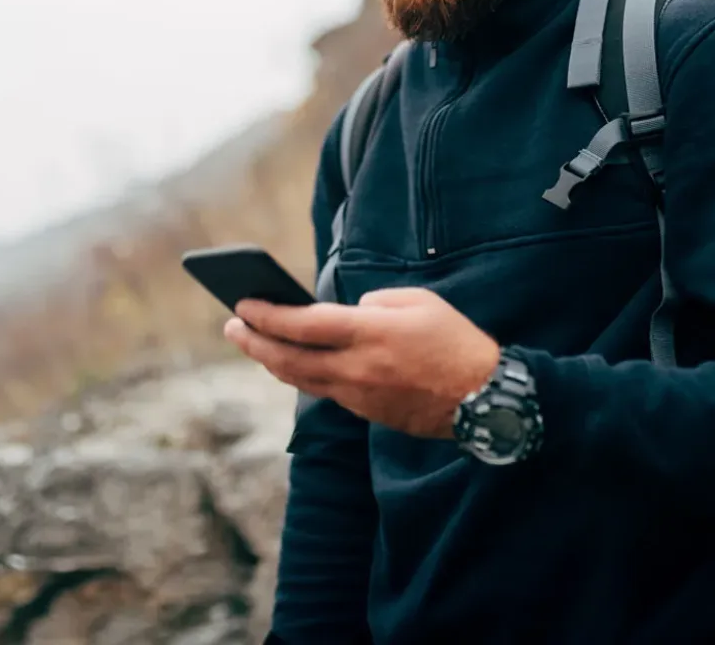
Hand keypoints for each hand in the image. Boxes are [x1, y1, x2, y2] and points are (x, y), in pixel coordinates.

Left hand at [224, 288, 499, 438]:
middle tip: (232, 327)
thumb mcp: (420, 302)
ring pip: (301, 380)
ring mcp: (359, 395)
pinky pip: (325, 391)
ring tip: (254, 344)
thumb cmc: (455, 341)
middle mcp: (357, 367)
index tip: (242, 304)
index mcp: (370, 333)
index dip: (267, 315)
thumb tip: (349, 311)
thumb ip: (377, 302)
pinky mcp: (367, 412)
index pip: (302, 324)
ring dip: (272, 361)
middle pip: (289, 359)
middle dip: (254, 342)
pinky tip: (295, 363)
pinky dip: (302, 375)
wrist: (483, 398)